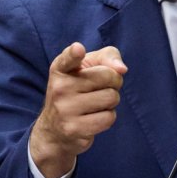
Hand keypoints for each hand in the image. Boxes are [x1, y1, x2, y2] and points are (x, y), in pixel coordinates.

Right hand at [29, 42, 125, 177]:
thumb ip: (107, 57)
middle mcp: (59, 87)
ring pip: (111, 97)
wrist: (55, 128)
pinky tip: (94, 117)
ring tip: (95, 103)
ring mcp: (65, 109)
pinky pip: (109, 118)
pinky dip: (108, 117)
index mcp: (60, 68)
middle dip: (113, 82)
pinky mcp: (73, 128)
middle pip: (108, 76)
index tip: (78, 49)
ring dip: (111, 101)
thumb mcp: (89, 66)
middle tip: (98, 89)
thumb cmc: (78, 89)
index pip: (68, 58)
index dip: (74, 53)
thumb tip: (121, 69)